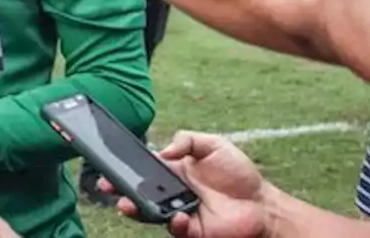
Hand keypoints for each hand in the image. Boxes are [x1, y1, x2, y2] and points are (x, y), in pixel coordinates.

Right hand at [104, 132, 269, 237]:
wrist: (262, 203)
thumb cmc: (239, 173)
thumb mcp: (214, 144)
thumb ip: (187, 140)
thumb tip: (163, 150)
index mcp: (173, 170)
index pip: (143, 167)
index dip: (124, 166)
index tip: (107, 164)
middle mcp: (172, 192)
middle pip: (139, 191)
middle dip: (120, 189)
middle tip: (107, 186)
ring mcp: (180, 211)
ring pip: (150, 212)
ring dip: (136, 208)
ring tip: (127, 204)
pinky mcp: (193, 230)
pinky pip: (176, 228)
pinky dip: (172, 222)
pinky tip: (177, 215)